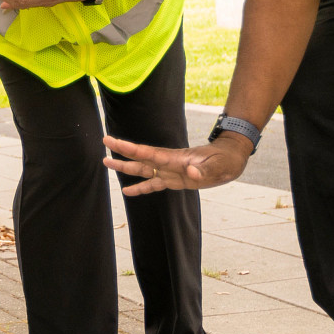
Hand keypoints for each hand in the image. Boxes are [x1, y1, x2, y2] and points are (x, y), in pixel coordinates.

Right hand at [102, 134, 250, 194]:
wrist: (231, 159)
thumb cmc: (226, 161)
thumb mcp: (219, 168)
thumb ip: (204, 171)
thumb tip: (191, 174)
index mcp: (176, 159)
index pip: (147, 153)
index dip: (129, 148)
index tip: (112, 141)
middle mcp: (169, 163)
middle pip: (141, 159)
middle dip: (122, 154)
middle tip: (102, 148)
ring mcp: (171, 171)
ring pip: (144, 170)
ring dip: (126, 169)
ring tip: (106, 164)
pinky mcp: (175, 180)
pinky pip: (155, 184)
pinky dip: (142, 188)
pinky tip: (129, 192)